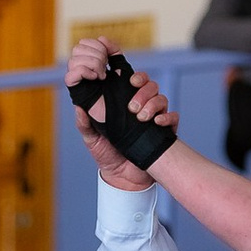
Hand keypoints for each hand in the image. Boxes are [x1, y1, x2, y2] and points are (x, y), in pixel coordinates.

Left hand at [65, 38, 178, 190]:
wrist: (124, 178)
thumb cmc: (107, 155)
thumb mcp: (92, 139)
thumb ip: (85, 124)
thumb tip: (78, 108)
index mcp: (122, 102)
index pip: (129, 79)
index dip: (129, 72)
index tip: (123, 73)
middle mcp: (139, 105)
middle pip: (147, 83)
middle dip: (141, 88)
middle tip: (131, 104)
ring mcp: (153, 116)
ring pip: (160, 97)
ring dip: (151, 104)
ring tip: (140, 117)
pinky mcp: (164, 130)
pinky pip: (172, 116)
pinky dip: (166, 118)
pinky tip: (156, 124)